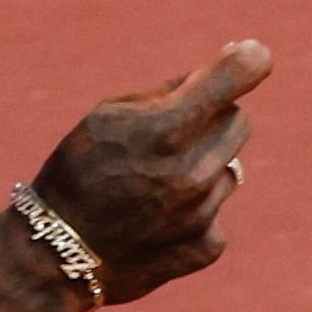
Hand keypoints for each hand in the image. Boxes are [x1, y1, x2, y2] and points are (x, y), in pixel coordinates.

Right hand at [29, 39, 271, 303]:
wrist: (58, 257)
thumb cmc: (78, 172)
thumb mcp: (108, 115)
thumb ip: (168, 91)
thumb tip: (222, 70)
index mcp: (165, 130)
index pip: (234, 78)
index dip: (247, 60)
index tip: (252, 55)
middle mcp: (192, 172)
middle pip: (238, 120)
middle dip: (212, 118)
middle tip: (173, 133)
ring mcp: (203, 213)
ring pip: (229, 168)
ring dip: (203, 167)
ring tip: (154, 185)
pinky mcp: (208, 246)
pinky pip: (217, 211)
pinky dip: (195, 210)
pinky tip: (157, 219)